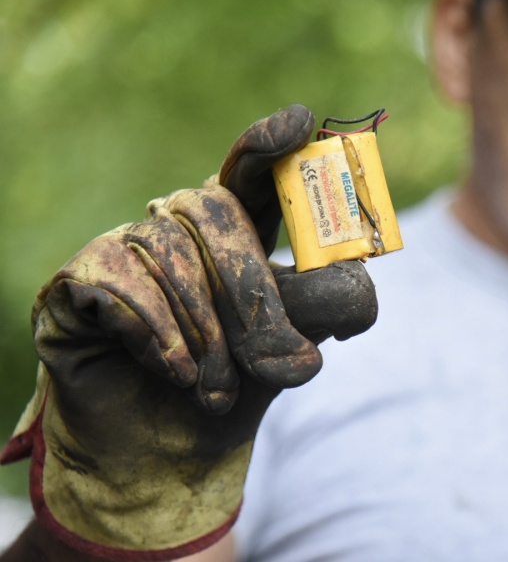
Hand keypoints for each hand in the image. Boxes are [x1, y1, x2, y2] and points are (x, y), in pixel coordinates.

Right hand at [0, 105, 376, 560]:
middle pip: (215, 208)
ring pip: (171, 250)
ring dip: (208, 331)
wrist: (164, 457)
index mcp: (235, 230)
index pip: (250, 170)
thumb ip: (322, 307)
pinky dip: (157, 331)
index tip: (300, 122)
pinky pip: (118, 282)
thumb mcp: (292, 348)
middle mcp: (177, 225)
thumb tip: (357, 290)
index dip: (269, 142)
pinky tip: (177, 373)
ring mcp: (125, 248)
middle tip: (283, 364)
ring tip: (220, 391)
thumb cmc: (232, 389)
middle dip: (254, 291)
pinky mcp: (78, 283)